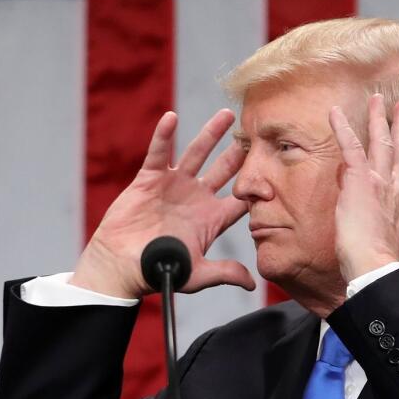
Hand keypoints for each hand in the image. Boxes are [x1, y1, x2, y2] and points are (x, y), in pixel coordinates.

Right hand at [70, 110, 255, 298]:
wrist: (122, 266)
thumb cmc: (158, 272)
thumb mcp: (197, 273)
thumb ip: (225, 273)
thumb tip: (252, 283)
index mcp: (211, 218)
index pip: (241, 198)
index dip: (258, 185)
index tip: (276, 167)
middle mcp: (196, 197)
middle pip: (224, 169)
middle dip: (240, 152)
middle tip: (257, 132)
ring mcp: (173, 185)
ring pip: (196, 154)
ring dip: (210, 134)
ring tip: (227, 115)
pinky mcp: (150, 179)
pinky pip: (159, 153)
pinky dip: (163, 135)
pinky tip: (171, 118)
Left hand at [329, 94, 398, 281]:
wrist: (374, 263)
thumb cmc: (377, 258)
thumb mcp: (389, 235)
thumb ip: (385, 217)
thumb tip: (376, 210)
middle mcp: (397, 186)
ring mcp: (380, 180)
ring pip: (381, 141)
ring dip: (379, 118)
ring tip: (379, 99)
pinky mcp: (360, 179)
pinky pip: (350, 146)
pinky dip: (342, 127)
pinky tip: (334, 112)